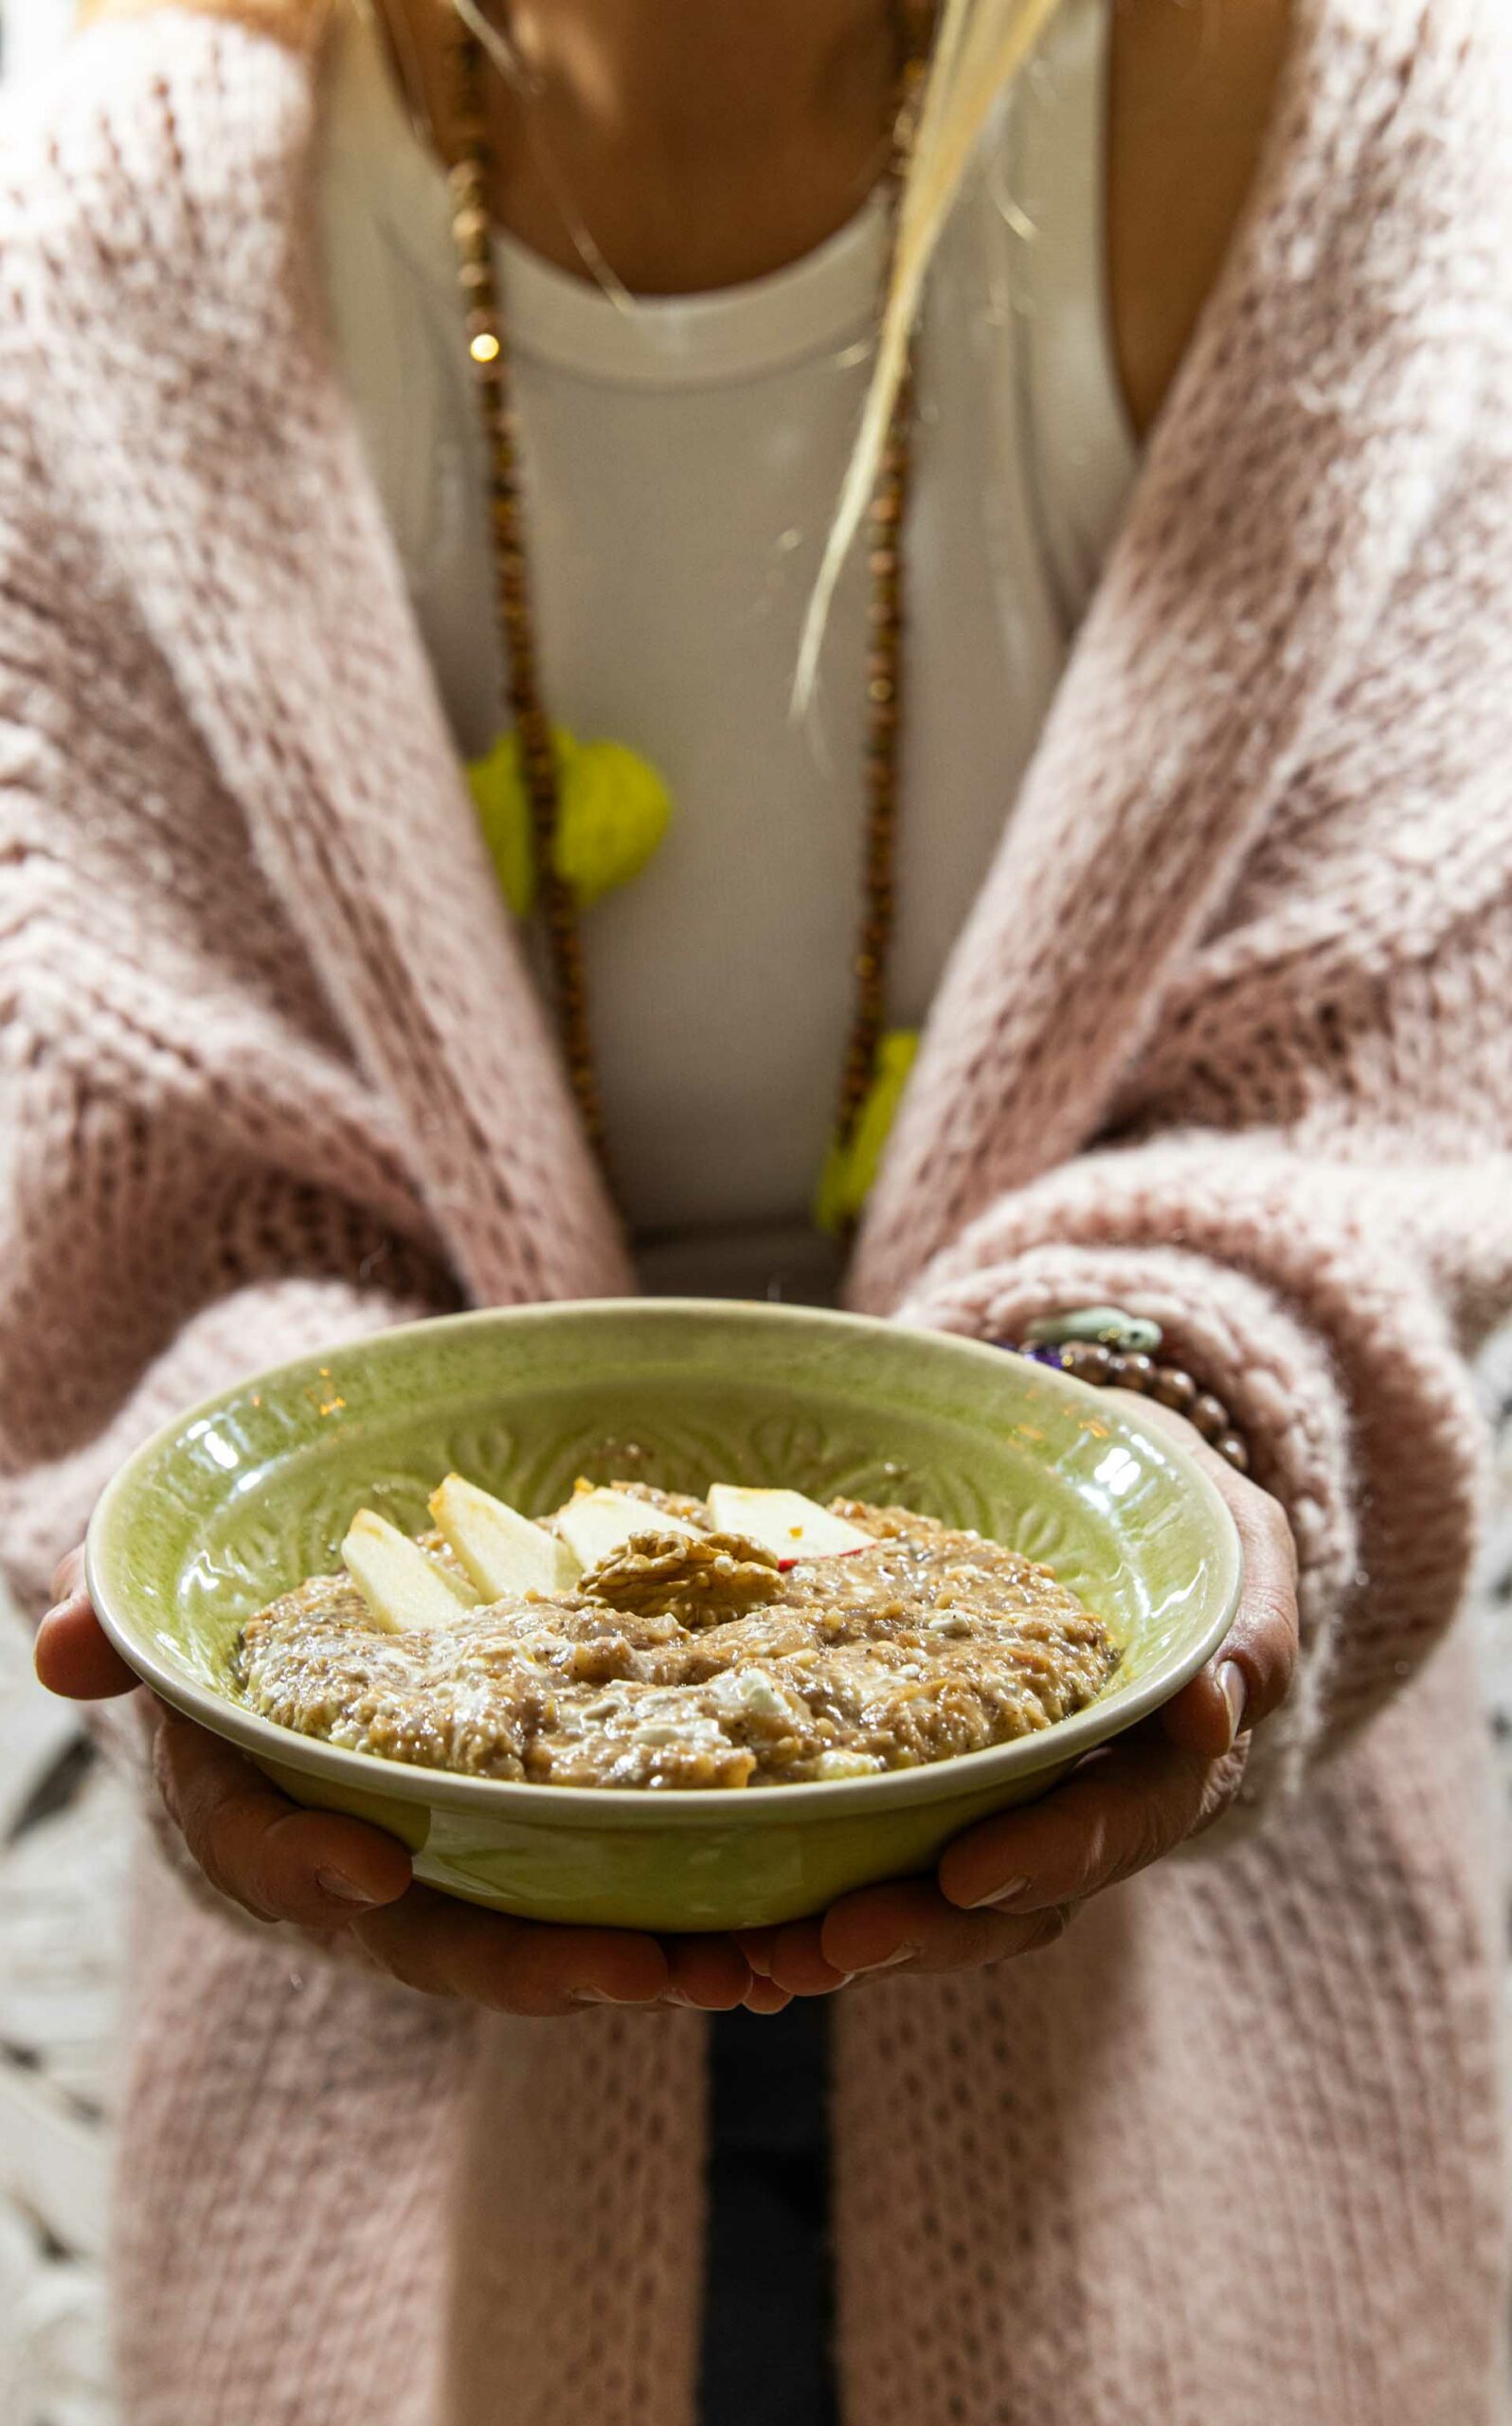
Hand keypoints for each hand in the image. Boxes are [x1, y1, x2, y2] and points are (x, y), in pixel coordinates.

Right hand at [37, 1548, 788, 2016]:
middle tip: (638, 1971)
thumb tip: (62, 1649)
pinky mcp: (521, 1854)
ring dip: (636, 1967)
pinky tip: (772, 1935)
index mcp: (250, 1803)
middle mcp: (348, 1862)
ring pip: (532, 1945)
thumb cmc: (223, 1600)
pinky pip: (591, 1904)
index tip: (376, 1866)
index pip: (263, 1848)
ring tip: (745, 1970)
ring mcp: (442, 1872)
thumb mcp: (152, 1583)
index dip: (310, 1864)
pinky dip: (673, 1928)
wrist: (297, 1619)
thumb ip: (110, 1606)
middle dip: (532, 1965)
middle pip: (431, 1939)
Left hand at [740, 1403, 1298, 1995]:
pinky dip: (810, 1900)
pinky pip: (877, 1862)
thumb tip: (1218, 1709)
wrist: (1112, 1501)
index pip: (1115, 1826)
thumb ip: (1249, 1628)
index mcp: (1165, 1764)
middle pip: (1012, 1904)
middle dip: (924, 1932)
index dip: (1046, 1855)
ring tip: (760, 1961)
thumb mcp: (1238, 1552)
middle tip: (830, 1944)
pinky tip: (729, 1934)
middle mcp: (1083, 1811)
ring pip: (937, 1908)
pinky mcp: (929, 1793)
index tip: (967, 1874)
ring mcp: (1003, 1812)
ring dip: (852, 1941)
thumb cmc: (1182, 1520)